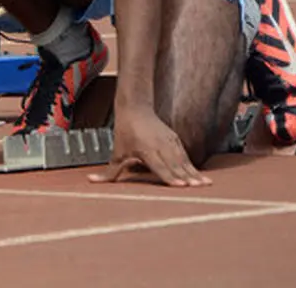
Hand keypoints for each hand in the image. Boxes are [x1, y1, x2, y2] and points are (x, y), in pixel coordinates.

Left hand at [89, 107, 208, 187]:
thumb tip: (90, 181)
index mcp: (146, 150)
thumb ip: (109, 172)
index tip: (181, 186)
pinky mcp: (175, 140)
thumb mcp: (117, 152)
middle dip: (187, 177)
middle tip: (198, 188)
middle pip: (175, 165)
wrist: (135, 107)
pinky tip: (200, 177)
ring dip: (194, 173)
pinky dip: (193, 166)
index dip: (170, 177)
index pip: (160, 166)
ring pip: (183, 160)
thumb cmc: (125, 131)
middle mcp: (160, 145)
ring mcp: (169, 142)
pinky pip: (185, 156)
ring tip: (205, 184)